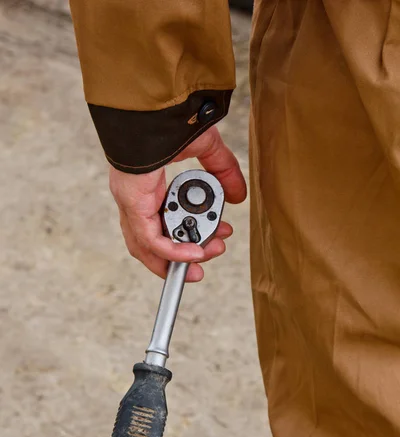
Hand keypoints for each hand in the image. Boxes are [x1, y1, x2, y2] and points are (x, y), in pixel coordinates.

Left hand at [110, 126, 246, 281]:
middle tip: (213, 253)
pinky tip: (195, 255)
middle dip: (184, 254)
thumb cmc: (170, 119)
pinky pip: (151, 240)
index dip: (186, 235)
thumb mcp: (205, 148)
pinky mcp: (133, 205)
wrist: (153, 105)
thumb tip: (240, 196)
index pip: (159, 222)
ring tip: (203, 263)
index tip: (216, 237)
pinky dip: (173, 252)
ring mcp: (131, 203)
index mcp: (146, 185)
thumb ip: (223, 171)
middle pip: (152, 241)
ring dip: (177, 260)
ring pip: (148, 247)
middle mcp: (135, 198)